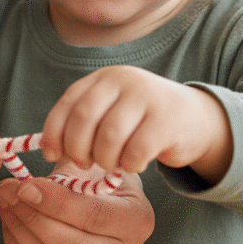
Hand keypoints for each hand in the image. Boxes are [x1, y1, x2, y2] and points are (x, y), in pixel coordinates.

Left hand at [0, 167, 154, 243]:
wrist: (104, 198)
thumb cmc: (98, 174)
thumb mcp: (94, 162)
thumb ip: (69, 166)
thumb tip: (25, 183)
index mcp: (138, 220)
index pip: (93, 217)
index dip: (55, 203)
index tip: (25, 185)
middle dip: (31, 217)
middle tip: (6, 189)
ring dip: (18, 229)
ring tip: (3, 199)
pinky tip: (8, 220)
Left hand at [40, 66, 232, 183]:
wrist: (194, 118)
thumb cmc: (141, 122)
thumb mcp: (110, 112)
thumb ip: (81, 124)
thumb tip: (48, 150)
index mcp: (103, 78)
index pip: (68, 103)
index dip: (54, 133)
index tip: (52, 156)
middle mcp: (123, 80)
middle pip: (83, 119)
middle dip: (77, 149)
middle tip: (85, 164)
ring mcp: (146, 96)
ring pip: (108, 137)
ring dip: (105, 160)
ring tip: (112, 164)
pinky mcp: (167, 119)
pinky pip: (136, 151)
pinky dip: (129, 165)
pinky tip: (133, 164)